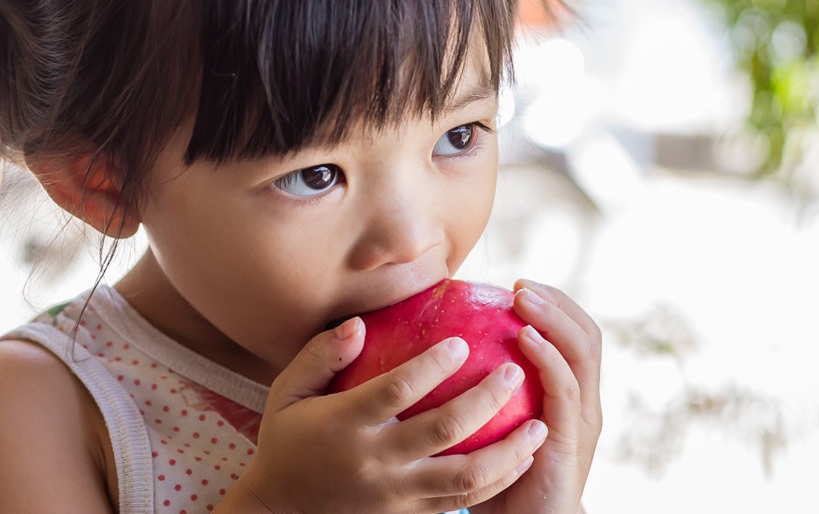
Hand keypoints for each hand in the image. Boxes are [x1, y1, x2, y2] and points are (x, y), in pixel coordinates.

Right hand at [219, 317, 548, 513]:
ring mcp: (395, 493)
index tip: (462, 342)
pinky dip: (498, 481)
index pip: (396, 390)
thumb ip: (321, 354)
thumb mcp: (288, 393)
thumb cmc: (286, 442)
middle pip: (443, 430)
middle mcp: (375, 461)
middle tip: (514, 372)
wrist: (279, 513)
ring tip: (540, 425)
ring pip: (465, 476)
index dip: (432, 366)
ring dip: (508, 450)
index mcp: (345, 424)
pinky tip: (522, 459)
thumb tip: (359, 323)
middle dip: (485, 400)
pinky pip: (463, 501)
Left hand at [472, 280, 602, 513]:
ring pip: (583, 351)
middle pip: (586, 334)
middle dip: (556, 301)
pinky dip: (549, 356)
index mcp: (567, 394)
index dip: (551, 304)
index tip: (514, 285)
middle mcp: (582, 401)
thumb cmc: (494, 479)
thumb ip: (472, 391)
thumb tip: (421, 353)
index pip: (572, 335)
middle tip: (519, 284)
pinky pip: (565, 388)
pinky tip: (525, 339)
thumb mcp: (486, 427)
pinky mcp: (572, 437)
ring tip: (523, 298)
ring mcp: (582, 417)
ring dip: (555, 317)